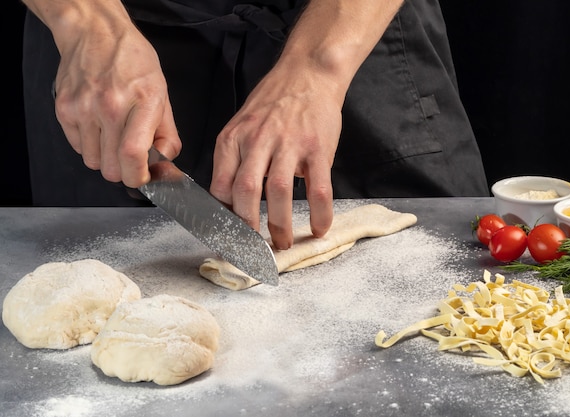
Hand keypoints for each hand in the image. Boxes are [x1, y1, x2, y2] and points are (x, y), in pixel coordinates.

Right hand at [50, 4, 180, 187]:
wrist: (96, 33)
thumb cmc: (133, 62)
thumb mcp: (162, 93)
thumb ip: (167, 133)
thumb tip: (164, 162)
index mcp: (142, 102)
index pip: (133, 155)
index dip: (138, 176)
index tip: (143, 177)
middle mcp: (110, 106)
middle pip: (111, 168)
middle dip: (124, 172)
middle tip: (131, 159)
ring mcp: (83, 109)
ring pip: (94, 163)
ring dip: (106, 158)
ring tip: (114, 137)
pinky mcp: (64, 110)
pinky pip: (78, 148)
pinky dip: (90, 146)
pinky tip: (98, 127)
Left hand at [210, 61, 339, 249]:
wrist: (308, 74)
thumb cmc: (273, 104)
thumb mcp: (240, 126)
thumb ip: (233, 160)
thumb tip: (227, 203)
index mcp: (233, 139)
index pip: (220, 187)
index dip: (222, 219)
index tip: (226, 240)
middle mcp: (257, 141)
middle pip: (245, 193)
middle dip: (248, 229)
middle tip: (253, 249)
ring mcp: (289, 144)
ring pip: (278, 192)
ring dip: (279, 225)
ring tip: (283, 244)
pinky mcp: (317, 148)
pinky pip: (319, 188)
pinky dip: (319, 213)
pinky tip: (319, 228)